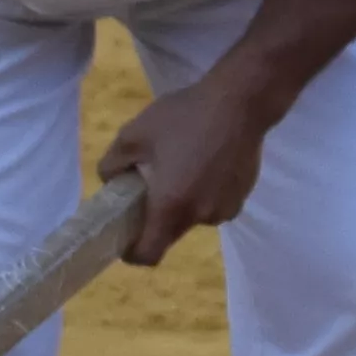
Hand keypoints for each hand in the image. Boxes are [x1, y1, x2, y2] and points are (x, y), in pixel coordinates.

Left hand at [100, 77, 277, 264]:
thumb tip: (111, 180)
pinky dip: (206, 192)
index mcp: (170, 206)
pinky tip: (208, 161)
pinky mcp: (243, 194)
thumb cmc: (184, 117)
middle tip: (151, 187)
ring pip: (195, 217)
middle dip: (157, 218)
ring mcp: (226, 207)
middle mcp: (200, 215)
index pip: (149, 255)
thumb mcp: (133, 134)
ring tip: (185, 167)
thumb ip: (111, 165)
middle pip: (170, 234)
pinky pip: (216, 204)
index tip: (125, 236)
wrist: (241, 101)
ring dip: (185, 203)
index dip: (133, 252)